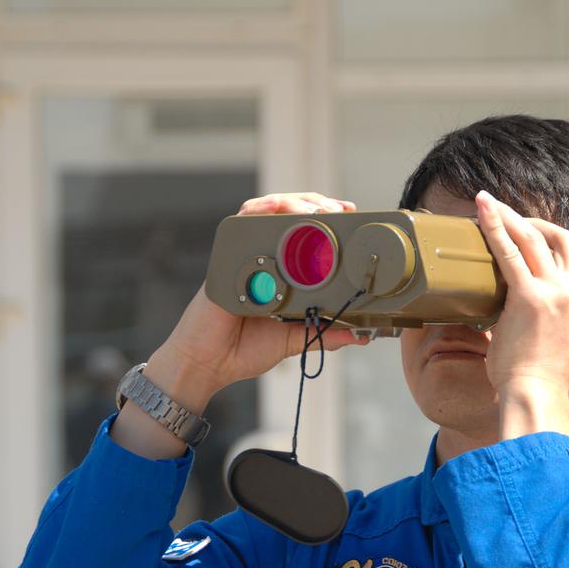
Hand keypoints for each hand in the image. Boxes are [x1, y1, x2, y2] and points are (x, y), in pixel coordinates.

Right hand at [113, 193, 364, 458]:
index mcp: (281, 273)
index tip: (350, 215)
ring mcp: (243, 255)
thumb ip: (326, 335)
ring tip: (318, 209)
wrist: (208, 364)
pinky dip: (260, 210)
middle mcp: (262, 258)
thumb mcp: (295, 340)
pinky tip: (278, 206)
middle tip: (341, 208)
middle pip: (290, 214)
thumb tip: (360, 335)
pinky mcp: (227, 257)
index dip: (328, 220)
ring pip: (268, 212)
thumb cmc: (244, 350)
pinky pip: (241, 223)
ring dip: (295, 203)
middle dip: (318, 204)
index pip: (306, 234)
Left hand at [474, 190, 568, 437]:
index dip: (554, 246)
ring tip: (490, 204)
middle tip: (513, 217)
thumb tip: (551, 323)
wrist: (538, 398)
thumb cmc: (544, 383)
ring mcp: (560, 294)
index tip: (533, 238)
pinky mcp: (531, 297)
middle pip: (564, 240)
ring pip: (535, 239)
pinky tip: (482, 211)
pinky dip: (495, 227)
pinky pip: (510, 252)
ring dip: (512, 217)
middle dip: (537, 223)